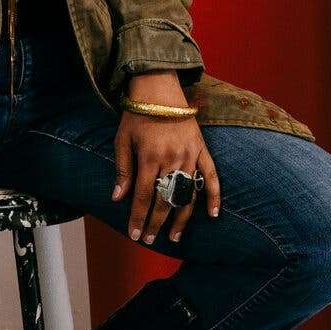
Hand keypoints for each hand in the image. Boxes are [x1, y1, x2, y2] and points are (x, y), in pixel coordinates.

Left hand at [114, 73, 221, 244]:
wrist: (159, 89)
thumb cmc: (137, 116)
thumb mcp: (122, 141)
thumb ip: (123, 170)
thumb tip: (117, 198)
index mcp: (150, 158)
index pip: (144, 196)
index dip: (139, 218)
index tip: (134, 235)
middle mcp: (172, 160)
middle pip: (165, 200)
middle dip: (156, 223)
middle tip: (150, 240)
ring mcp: (190, 156)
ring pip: (187, 194)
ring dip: (181, 218)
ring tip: (173, 236)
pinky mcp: (201, 150)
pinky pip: (211, 176)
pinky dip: (213, 195)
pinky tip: (212, 214)